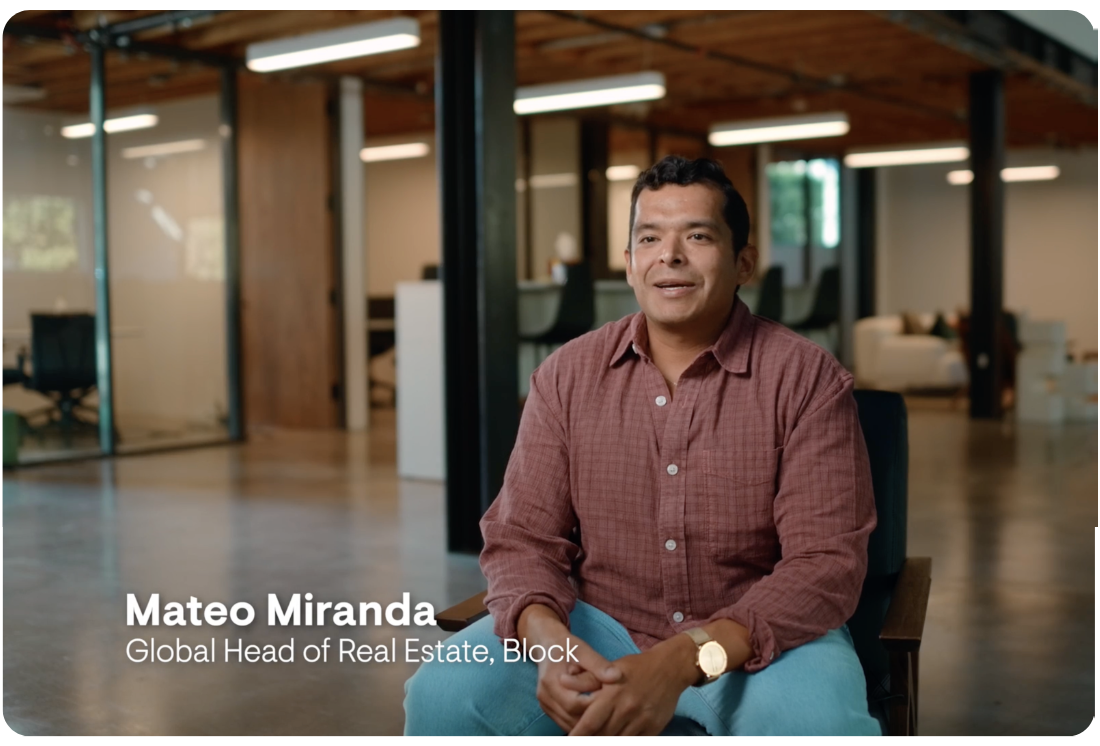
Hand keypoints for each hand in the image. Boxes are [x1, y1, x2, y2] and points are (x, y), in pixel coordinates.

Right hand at [518, 604, 622, 731]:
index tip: (612, 700)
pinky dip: (581, 723)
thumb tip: (617, 676)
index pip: (575, 704)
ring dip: (588, 725)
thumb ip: (599, 664)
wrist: (548, 647)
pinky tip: (596, 718)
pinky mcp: (549, 709)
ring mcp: (545, 705)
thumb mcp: (583, 650)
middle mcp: (545, 697)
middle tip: (614, 712)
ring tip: (608, 717)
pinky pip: (566, 723)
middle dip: (593, 718)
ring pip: (569, 725)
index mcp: (551, 681)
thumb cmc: (567, 646)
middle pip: (572, 718)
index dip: (594, 705)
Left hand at [568, 634, 697, 735]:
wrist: (670, 668)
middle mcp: (627, 710)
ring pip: (618, 741)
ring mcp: (642, 721)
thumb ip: (585, 678)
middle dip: (590, 740)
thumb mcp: (609, 667)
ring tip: (596, 738)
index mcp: (613, 694)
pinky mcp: (653, 728)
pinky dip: (624, 743)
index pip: (590, 723)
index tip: (569, 739)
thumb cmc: (636, 667)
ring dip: (605, 741)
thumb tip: (562, 680)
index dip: (577, 735)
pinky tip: (615, 738)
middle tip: (580, 739)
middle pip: (602, 735)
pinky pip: (635, 742)